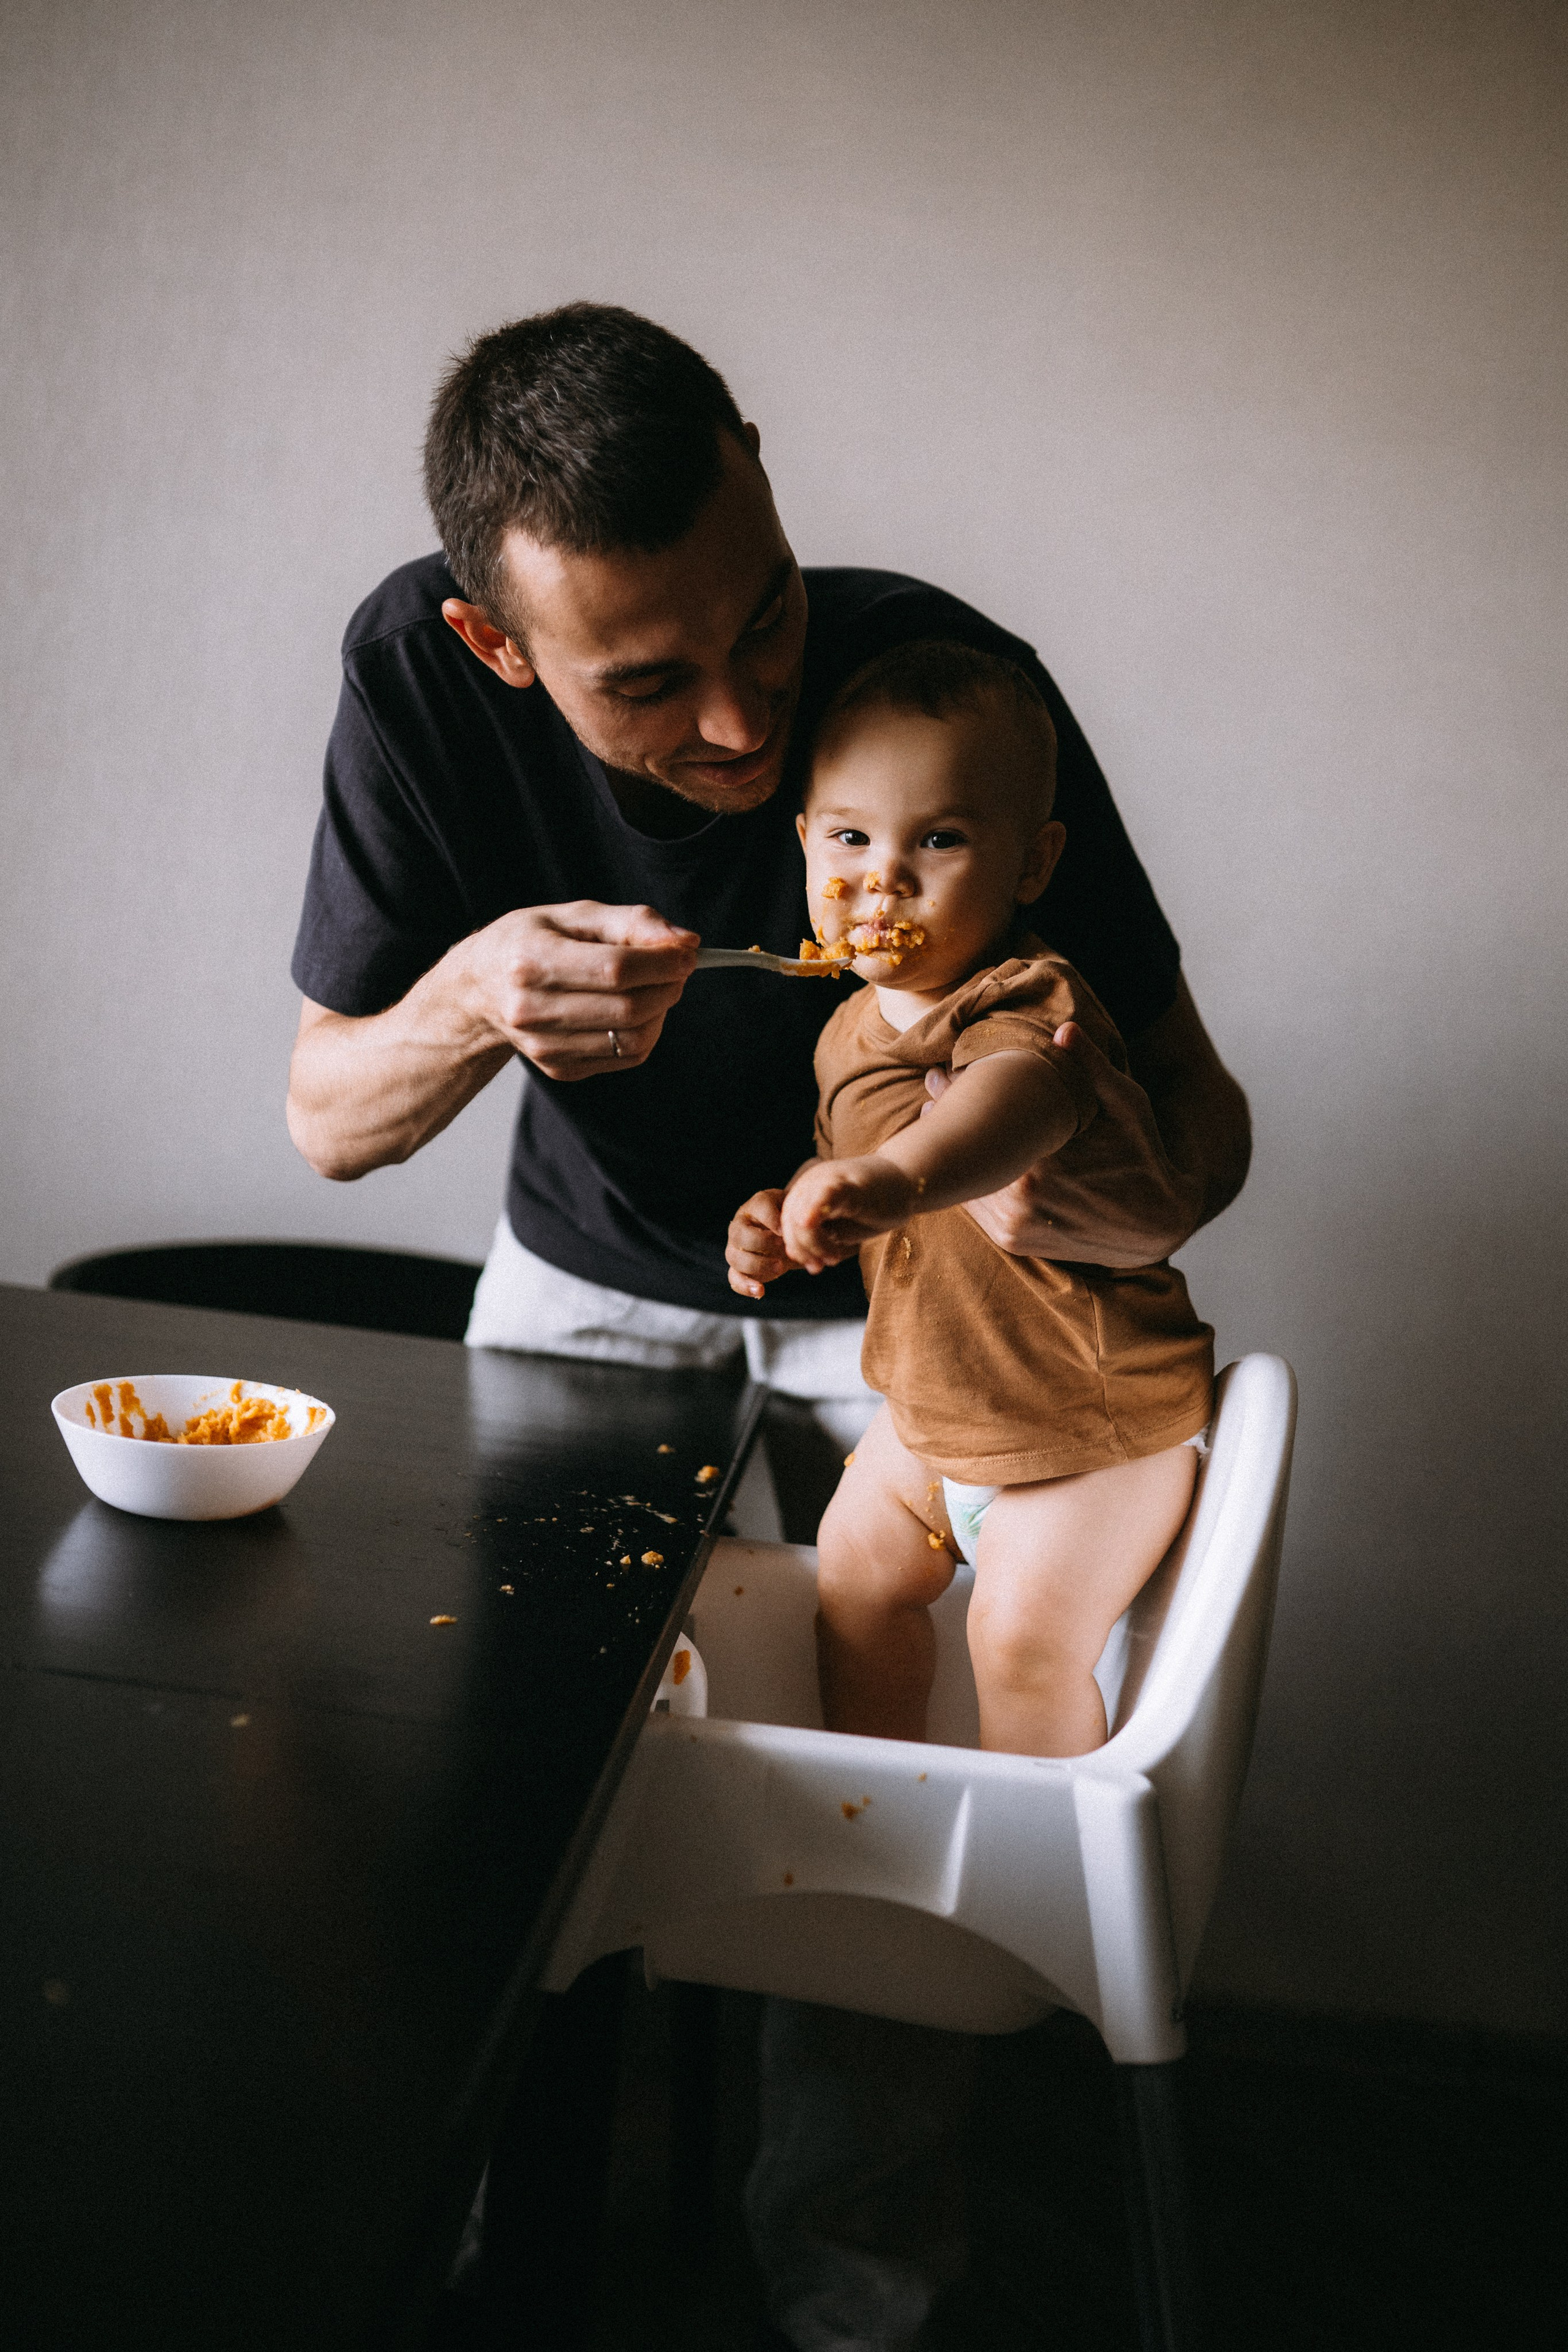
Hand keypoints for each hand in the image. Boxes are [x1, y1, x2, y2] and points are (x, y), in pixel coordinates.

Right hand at [457, 900, 698, 1079]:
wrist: (480, 990)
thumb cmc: (532, 942)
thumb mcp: (573, 916)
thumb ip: (631, 922)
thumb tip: (686, 941)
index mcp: (531, 960)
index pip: (615, 969)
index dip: (662, 963)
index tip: (685, 953)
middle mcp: (531, 1009)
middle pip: (628, 1008)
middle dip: (668, 987)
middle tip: (677, 969)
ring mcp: (544, 1046)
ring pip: (632, 1039)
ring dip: (661, 1012)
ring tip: (656, 988)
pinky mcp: (559, 1068)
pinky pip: (625, 1057)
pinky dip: (645, 1033)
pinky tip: (636, 1010)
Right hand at [727, 1190, 797, 1299]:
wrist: (789, 1235)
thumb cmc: (796, 1221)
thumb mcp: (802, 1212)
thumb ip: (803, 1215)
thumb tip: (810, 1229)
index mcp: (757, 1206)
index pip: (759, 1206)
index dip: (771, 1219)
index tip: (785, 1231)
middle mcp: (741, 1225)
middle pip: (740, 1234)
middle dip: (762, 1243)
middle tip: (782, 1248)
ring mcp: (736, 1247)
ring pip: (734, 1257)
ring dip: (756, 1264)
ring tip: (780, 1268)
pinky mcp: (738, 1267)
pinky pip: (733, 1278)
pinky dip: (745, 1285)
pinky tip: (761, 1290)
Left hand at [780, 1155, 920, 1272]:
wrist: (909, 1182)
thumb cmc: (877, 1206)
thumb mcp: (843, 1226)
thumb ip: (820, 1238)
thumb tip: (795, 1256)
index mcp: (806, 1193)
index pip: (787, 1224)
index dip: (797, 1249)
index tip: (815, 1267)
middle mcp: (811, 1183)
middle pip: (789, 1221)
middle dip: (802, 1250)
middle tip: (819, 1267)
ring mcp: (826, 1180)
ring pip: (800, 1215)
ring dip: (812, 1244)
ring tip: (833, 1257)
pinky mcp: (846, 1184)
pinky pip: (820, 1199)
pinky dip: (814, 1218)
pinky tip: (823, 1237)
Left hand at [926, 1021, 1205, 1265]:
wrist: (1157, 1223)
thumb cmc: (1143, 1155)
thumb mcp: (1127, 1105)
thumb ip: (1091, 1069)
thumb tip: (1064, 1030)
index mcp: (1043, 1163)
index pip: (983, 1121)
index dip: (956, 1093)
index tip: (940, 1072)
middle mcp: (1022, 1199)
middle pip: (966, 1151)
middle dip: (946, 1115)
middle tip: (932, 1084)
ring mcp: (1014, 1225)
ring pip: (964, 1181)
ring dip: (949, 1149)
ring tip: (936, 1113)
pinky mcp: (1013, 1240)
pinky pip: (974, 1206)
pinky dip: (965, 1179)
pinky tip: (960, 1154)